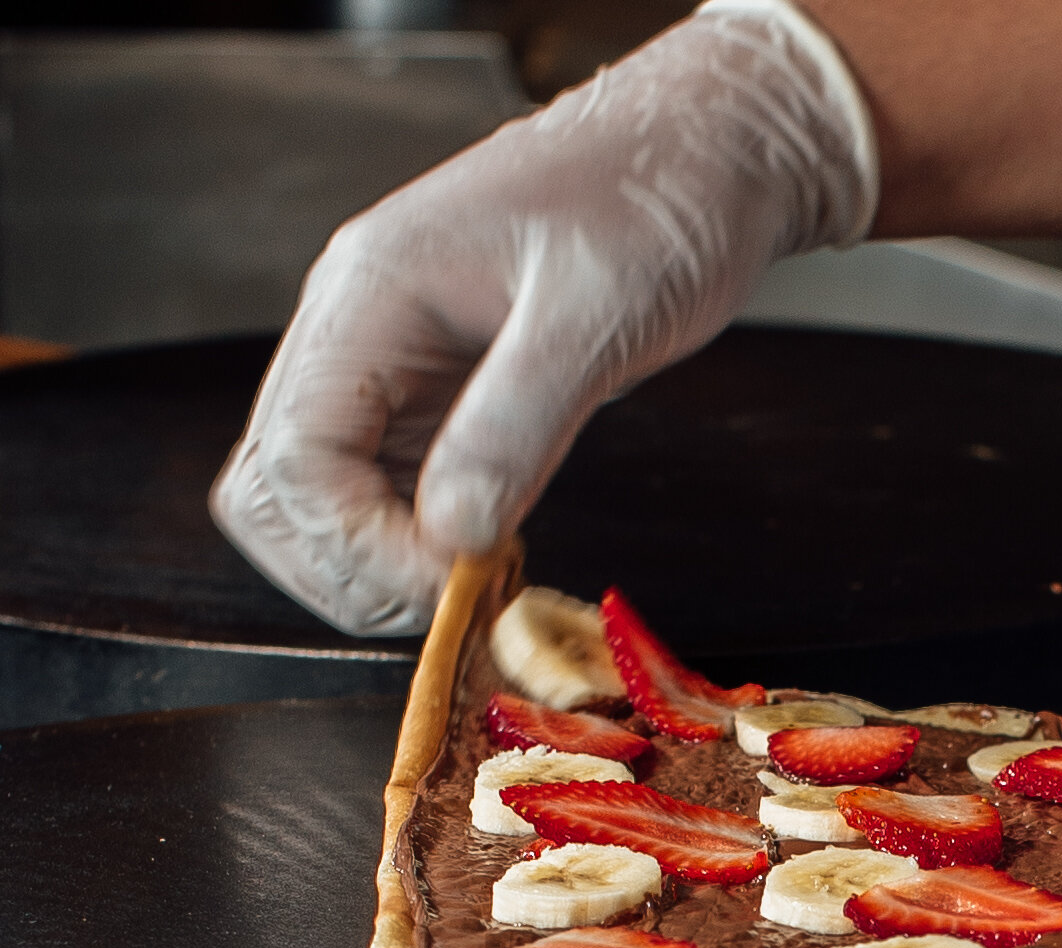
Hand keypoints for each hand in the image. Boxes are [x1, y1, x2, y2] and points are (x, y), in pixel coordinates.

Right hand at [211, 0, 876, 636]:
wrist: (703, 155)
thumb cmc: (654, 200)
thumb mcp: (595, 312)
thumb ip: (517, 422)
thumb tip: (452, 531)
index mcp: (368, 294)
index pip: (293, 459)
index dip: (358, 546)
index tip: (452, 578)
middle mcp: (359, 335)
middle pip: (276, 494)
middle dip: (352, 570)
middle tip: (456, 597)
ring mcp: (393, 372)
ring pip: (321, 507)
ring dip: (384, 569)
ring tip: (482, 580)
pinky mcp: (440, 404)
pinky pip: (389, 498)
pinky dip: (424, 549)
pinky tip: (493, 555)